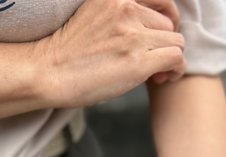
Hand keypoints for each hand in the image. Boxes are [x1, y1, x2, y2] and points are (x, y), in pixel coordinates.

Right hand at [36, 0, 185, 107]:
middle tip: (152, 62)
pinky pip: (176, 58)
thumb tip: (154, 29)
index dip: (164, 17)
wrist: (49, 71)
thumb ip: (122, 15)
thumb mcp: (96, 15)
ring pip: (176, 42)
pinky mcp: (138, 61)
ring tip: (154, 74)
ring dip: (170, 59)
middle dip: (164, 43)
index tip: (157, 35)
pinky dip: (174, 70)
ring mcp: (133, 34)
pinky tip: (161, 79)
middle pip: (168, 23)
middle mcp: (126, 7)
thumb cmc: (69, 51)